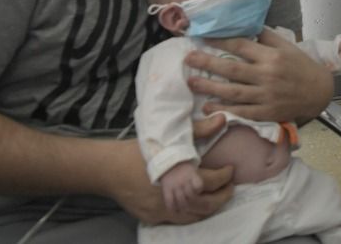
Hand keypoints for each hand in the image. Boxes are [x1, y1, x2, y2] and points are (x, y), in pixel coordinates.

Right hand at [103, 134, 232, 224]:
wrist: (109, 168)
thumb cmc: (139, 150)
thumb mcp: (168, 136)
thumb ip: (198, 129)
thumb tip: (222, 119)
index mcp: (176, 175)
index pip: (210, 182)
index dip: (225, 177)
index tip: (230, 170)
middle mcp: (170, 197)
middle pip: (205, 205)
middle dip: (222, 197)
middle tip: (229, 186)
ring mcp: (160, 211)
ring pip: (193, 217)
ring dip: (209, 207)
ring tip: (217, 195)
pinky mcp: (152, 217)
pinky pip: (178, 221)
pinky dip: (192, 214)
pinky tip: (197, 204)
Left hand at [186, 28, 332, 122]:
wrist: (319, 92)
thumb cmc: (301, 66)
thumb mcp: (287, 47)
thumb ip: (267, 37)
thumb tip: (246, 26)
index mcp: (272, 56)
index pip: (241, 46)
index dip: (221, 41)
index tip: (203, 37)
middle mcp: (267, 75)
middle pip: (232, 69)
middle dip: (208, 63)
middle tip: (188, 58)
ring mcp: (266, 95)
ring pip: (233, 91)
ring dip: (210, 87)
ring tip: (191, 82)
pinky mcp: (266, 112)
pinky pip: (242, 111)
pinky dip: (224, 109)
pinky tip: (208, 107)